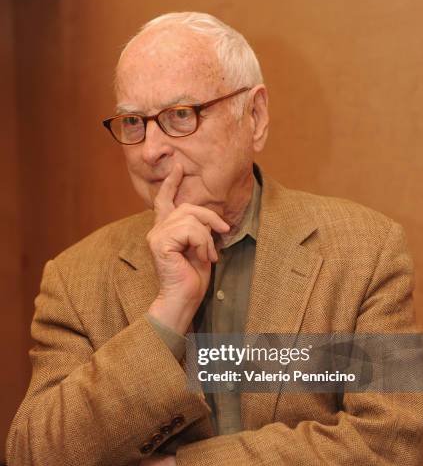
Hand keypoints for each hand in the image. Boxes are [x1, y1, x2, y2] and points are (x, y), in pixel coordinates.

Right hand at [147, 163, 228, 333]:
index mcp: (165, 229)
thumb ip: (199, 229)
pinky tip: (202, 257)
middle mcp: (157, 230)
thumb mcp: (200, 247)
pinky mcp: (160, 243)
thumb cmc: (192, 277)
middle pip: (188, 207)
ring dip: (207, 237)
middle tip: (223, 232)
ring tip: (209, 254)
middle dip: (210, 218)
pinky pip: (190, 230)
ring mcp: (156, 235)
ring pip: (191, 219)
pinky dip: (203, 243)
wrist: (184, 299)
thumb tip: (211, 218)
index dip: (171, 183)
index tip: (178, 167)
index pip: (165, 200)